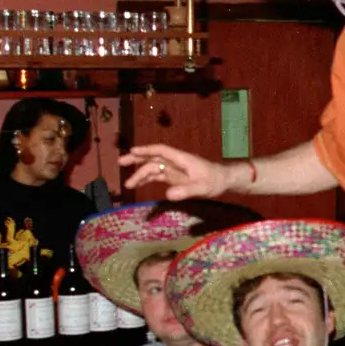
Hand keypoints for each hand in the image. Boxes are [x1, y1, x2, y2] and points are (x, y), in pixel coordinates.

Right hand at [119, 143, 233, 199]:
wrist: (223, 181)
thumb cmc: (214, 181)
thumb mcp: (202, 188)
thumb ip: (186, 190)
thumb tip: (168, 195)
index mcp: (181, 159)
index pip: (161, 151)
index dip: (147, 150)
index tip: (133, 151)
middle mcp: (175, 162)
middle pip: (153, 158)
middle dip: (137, 159)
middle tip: (121, 162)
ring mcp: (173, 169)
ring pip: (153, 168)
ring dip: (140, 173)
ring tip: (127, 184)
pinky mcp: (174, 177)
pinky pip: (157, 176)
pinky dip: (147, 180)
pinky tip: (137, 186)